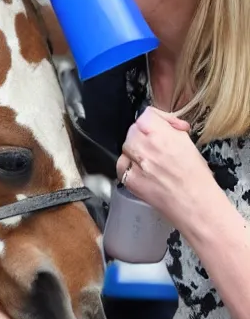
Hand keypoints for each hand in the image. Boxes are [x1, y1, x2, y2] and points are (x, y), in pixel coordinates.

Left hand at [116, 106, 216, 230]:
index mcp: (162, 134)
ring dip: (135, 150)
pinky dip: (129, 167)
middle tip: (155, 144)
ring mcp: (134, 162)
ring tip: (152, 161)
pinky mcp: (128, 178)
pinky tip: (144, 173)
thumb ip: (170, 130)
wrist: (195, 204)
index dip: (156, 120)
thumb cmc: (197, 178)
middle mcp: (145, 146)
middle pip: (133, 130)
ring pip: (125, 147)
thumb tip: (162, 124)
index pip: (146, 115)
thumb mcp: (187, 144)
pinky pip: (122, 166)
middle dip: (143, 135)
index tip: (162, 126)